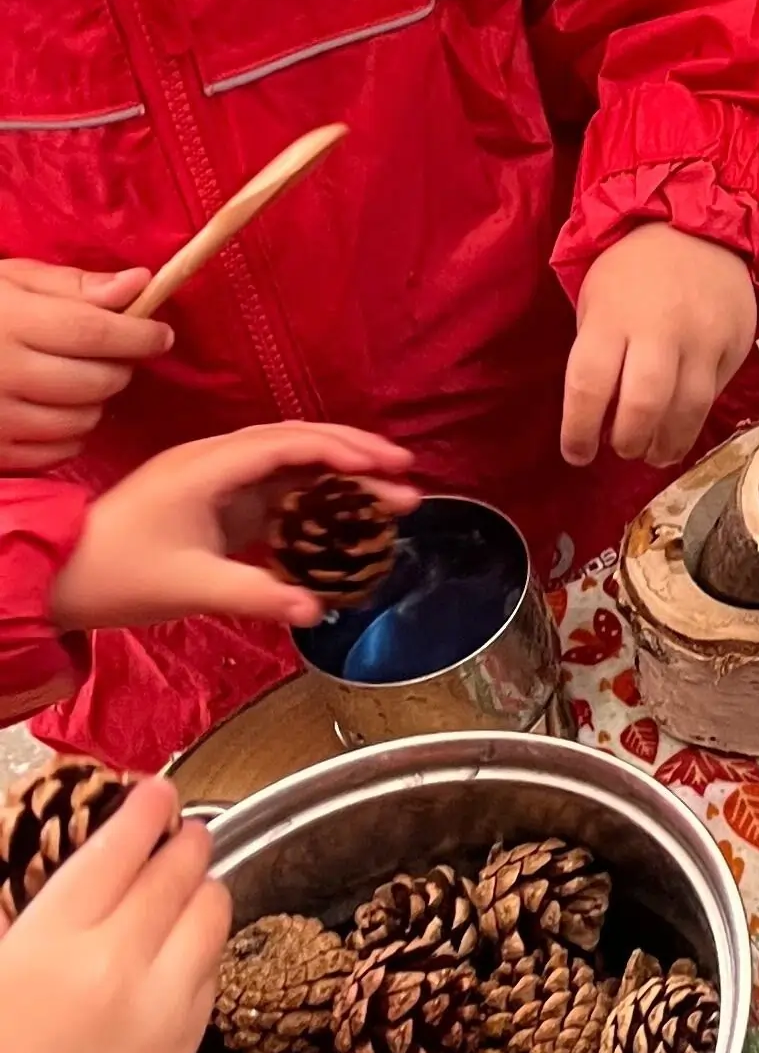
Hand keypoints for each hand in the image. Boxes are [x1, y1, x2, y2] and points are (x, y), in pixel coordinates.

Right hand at [0, 260, 172, 472]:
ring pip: (81, 421)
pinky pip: (55, 453)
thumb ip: (72, 284)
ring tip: (78, 380)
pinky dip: (69, 435)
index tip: (160, 334)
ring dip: (95, 402)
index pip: (94, 332)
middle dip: (120, 368)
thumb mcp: (9, 281)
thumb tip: (139, 284)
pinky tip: (54, 409)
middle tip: (115, 354)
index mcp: (9, 322)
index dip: (138, 334)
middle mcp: (1, 373)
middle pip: (94, 382)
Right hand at [0, 778, 227, 1052]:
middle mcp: (117, 963)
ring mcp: (162, 1003)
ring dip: (203, 886)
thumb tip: (86, 878)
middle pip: (177, 869)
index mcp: (51, 942)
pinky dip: (205, 945)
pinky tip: (185, 945)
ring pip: (213, 909)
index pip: (121, 847)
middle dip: (184, 839)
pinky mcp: (187, 1040)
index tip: (157, 791)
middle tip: (183, 827)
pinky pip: (214, 967)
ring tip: (190, 880)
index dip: (146, 810)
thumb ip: (42, 923)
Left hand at [49, 421, 417, 631]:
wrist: (57, 577)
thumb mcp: (189, 587)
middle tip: (407, 481)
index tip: (393, 466)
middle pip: (299, 445)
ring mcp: (216, 483)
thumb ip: (256, 595)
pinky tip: (342, 526)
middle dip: (356, 459)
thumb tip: (318, 609)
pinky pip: (275, 496)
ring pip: (292, 469)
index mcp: (209, 467)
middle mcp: (216, 463)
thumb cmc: (114, 574)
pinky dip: (313, 505)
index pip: (291, 443)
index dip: (347, 450)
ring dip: (339, 482)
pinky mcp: (214, 505)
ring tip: (388, 502)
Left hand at [561, 227, 758, 469]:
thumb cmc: (637, 268)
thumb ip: (597, 355)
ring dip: (668, 443)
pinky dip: (697, 415)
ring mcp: (704, 337)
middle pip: (643, 405)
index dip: (579, 431)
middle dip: (628, 441)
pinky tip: (683, 420)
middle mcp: (660, 328)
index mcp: (612, 317)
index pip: (589, 387)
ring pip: (688, 409)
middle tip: (622, 449)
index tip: (577, 453)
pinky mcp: (736, 342)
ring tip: (655, 452)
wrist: (699, 227)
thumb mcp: (597, 301)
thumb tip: (601, 417)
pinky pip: (716, 392)